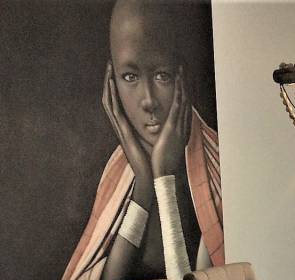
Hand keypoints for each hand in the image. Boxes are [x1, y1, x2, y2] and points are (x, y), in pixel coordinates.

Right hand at [102, 62, 152, 186]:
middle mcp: (121, 125)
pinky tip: (110, 85)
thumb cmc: (153, 158)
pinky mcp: (122, 131)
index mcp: (128, 126)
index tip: (119, 73)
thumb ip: (153, 127)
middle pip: (111, 98)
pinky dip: (111, 96)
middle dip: (109, 81)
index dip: (117, 87)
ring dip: (107, 85)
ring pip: (109, 101)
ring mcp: (120, 128)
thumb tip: (161, 118)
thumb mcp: (153, 137)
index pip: (120, 102)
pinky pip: (114, 110)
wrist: (151, 174)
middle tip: (109, 65)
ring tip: (108, 70)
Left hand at [151, 68, 190, 178]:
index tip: (181, 83)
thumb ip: (167, 139)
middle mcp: (183, 127)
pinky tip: (178, 81)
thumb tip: (165, 134)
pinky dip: (178, 93)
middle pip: (186, 101)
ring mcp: (179, 127)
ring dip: (182, 84)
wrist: (163, 174)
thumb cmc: (163, 165)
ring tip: (181, 69)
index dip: (183, 94)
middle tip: (183, 69)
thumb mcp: (167, 149)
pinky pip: (177, 106)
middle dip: (185, 85)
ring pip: (183, 101)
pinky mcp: (173, 128)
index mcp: (180, 131)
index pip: (183, 109)